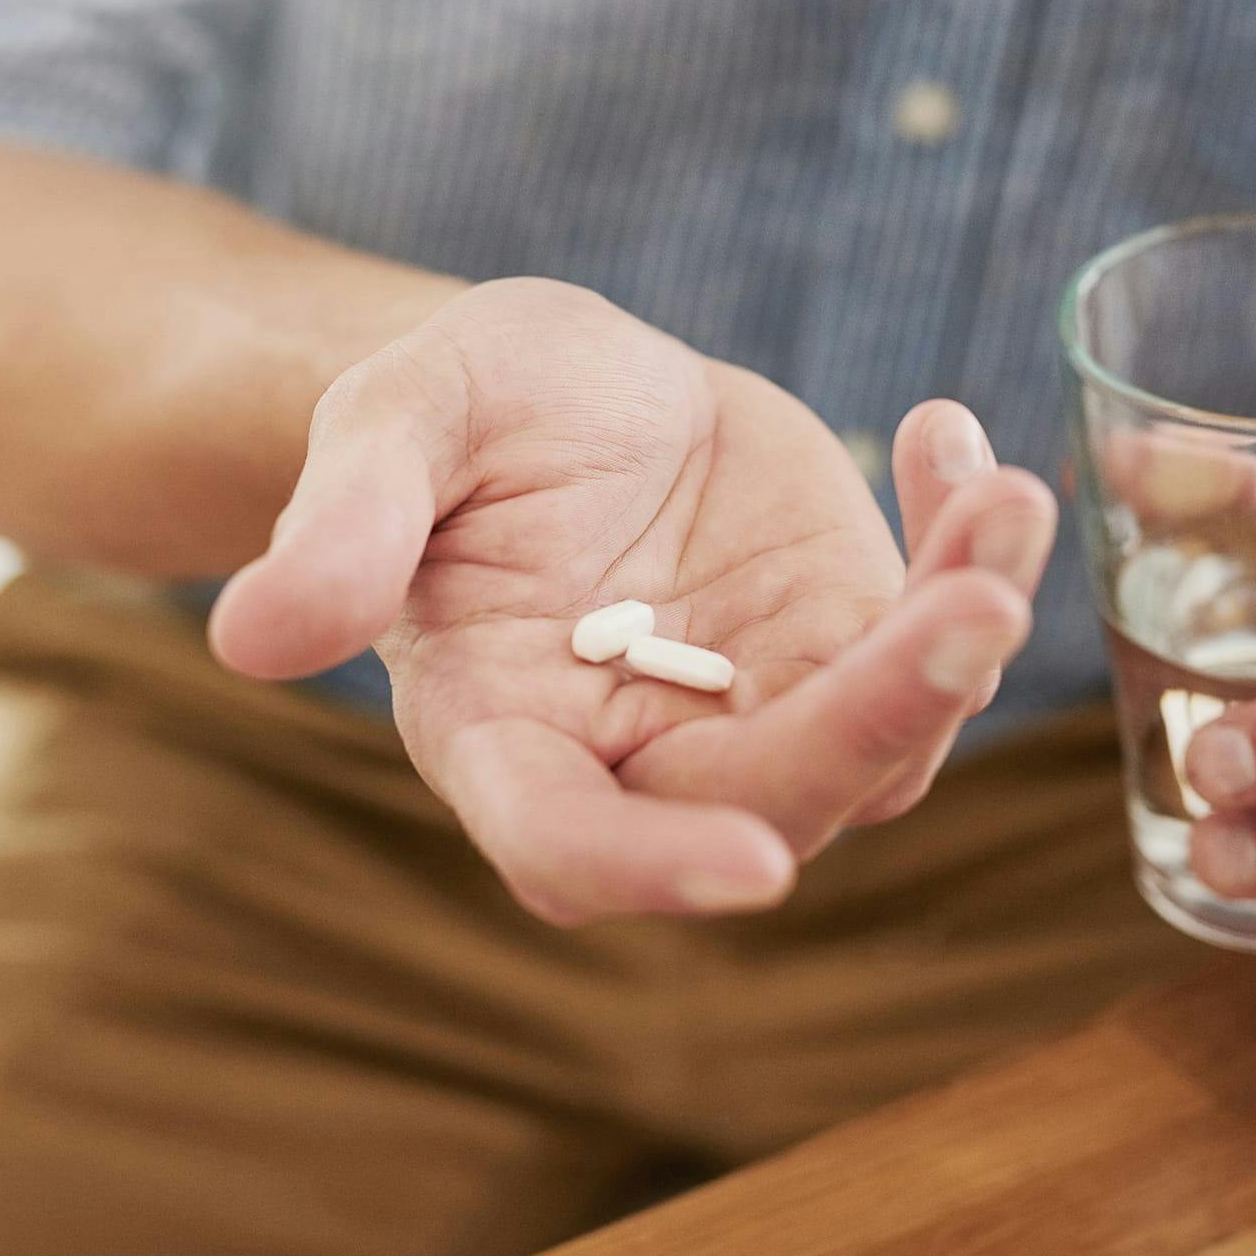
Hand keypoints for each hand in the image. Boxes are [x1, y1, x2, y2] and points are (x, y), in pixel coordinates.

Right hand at [208, 278, 1055, 922]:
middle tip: (974, 605)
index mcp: (504, 732)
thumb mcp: (397, 420)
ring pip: (886, 734)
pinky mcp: (842, 636)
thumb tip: (252, 635)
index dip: (649, 869)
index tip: (754, 862)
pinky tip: (950, 436)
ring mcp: (760, 702)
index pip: (566, 842)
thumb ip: (348, 519)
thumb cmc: (458, 413)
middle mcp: (643, 754)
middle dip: (881, 716)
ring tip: (1004, 498)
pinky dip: (964, 548)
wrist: (562, 387)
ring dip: (961, 629)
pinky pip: (931, 631)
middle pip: (772, 792)